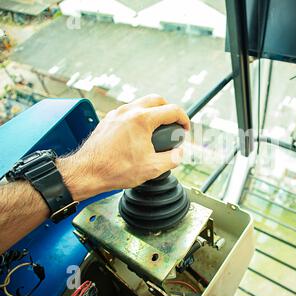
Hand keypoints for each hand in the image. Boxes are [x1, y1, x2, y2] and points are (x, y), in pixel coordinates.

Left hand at [57, 94, 189, 200]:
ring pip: (141, 103)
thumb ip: (172, 159)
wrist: (87, 172)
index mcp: (142, 119)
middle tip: (173, 124)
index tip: (184, 129)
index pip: (171, 110)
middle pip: (157, 99)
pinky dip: (139, 117)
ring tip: (157, 130)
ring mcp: (116, 114)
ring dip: (153, 112)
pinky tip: (139, 134)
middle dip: (169, 110)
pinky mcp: (108, 120)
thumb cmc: (115, 169)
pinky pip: (128, 111)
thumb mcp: (152, 168)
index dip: (183, 119)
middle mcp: (128, 111)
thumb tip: (179, 153)